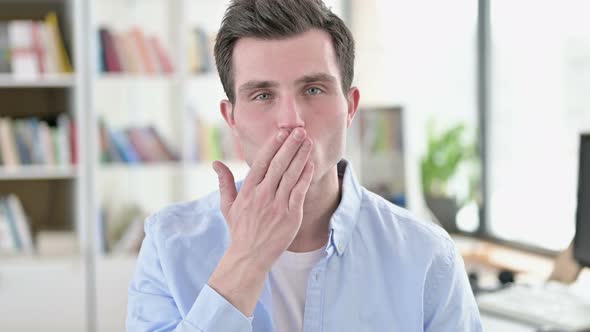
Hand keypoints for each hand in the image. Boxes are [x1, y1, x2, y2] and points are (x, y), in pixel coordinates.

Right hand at [208, 127, 313, 315]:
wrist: (249, 257)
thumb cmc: (239, 230)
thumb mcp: (228, 206)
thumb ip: (224, 182)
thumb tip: (216, 163)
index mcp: (248, 191)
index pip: (261, 162)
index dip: (273, 146)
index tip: (281, 132)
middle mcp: (263, 195)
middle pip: (278, 165)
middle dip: (290, 146)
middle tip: (299, 130)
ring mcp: (277, 206)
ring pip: (291, 175)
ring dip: (300, 157)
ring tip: (308, 142)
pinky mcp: (291, 216)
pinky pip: (300, 192)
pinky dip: (306, 177)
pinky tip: (311, 165)